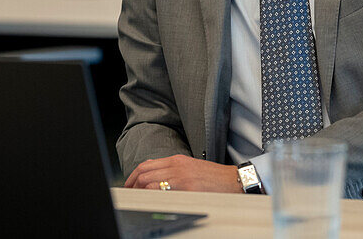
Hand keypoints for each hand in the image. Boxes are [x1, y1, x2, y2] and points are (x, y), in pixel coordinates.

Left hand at [124, 154, 242, 192]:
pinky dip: (151, 197)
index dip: (133, 176)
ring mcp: (181, 178)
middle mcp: (177, 166)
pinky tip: (150, 203)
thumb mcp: (191, 168)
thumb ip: (173, 170)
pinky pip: (162, 193)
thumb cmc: (214, 178)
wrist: (234, 181)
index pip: (147, 165)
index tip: (129, 185)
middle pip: (145, 173)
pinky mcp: (187, 189)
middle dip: (132, 185)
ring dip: (139, 192)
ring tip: (137, 200)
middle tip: (128, 194)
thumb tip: (155, 178)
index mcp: (177, 160)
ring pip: (149, 182)